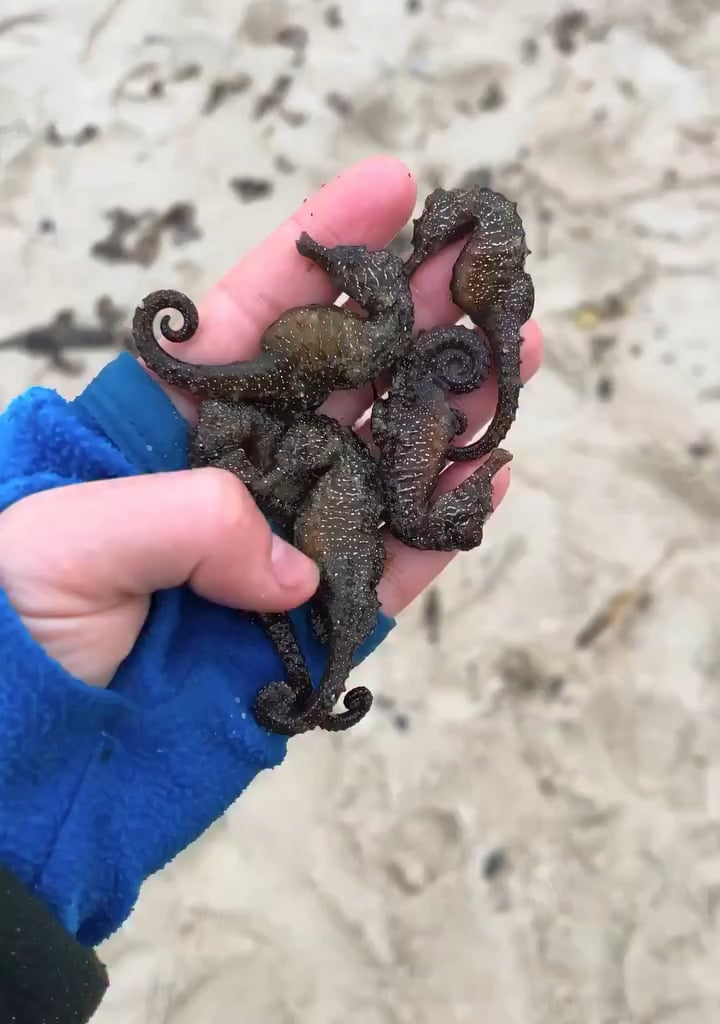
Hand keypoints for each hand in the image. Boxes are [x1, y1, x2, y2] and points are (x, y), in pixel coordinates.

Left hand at [0, 156, 541, 687]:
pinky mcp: (316, 621)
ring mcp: (287, 544)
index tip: (391, 187)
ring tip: (512, 354)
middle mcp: (243, 473)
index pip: (257, 319)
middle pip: (344, 380)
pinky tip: (490, 473)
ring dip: (451, 410)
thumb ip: (182, 519)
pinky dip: (442, 526)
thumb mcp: (67, 541)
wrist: (32, 757)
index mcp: (173, 429)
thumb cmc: (17, 628)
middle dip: (413, 318)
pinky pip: (393, 567)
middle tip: (482, 269)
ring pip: (386, 463)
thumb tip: (292, 563)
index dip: (323, 251)